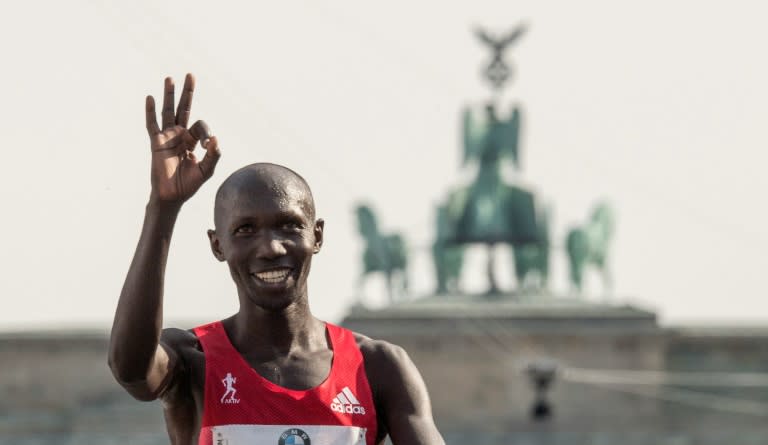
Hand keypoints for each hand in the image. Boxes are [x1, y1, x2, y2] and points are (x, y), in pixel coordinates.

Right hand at [145, 74, 220, 201]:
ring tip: (170, 78)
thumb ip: (213, 155)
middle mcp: (180, 135)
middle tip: (191, 75)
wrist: (172, 196)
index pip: (201, 126)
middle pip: (184, 108)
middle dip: (188, 93)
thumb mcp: (206, 170)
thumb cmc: (189, 185)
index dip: (206, 133)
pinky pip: (152, 125)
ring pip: (168, 112)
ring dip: (169, 95)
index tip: (207, 145)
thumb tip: (216, 139)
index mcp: (193, 140)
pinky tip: (151, 98)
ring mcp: (167, 137)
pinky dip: (151, 111)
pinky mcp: (156, 143)